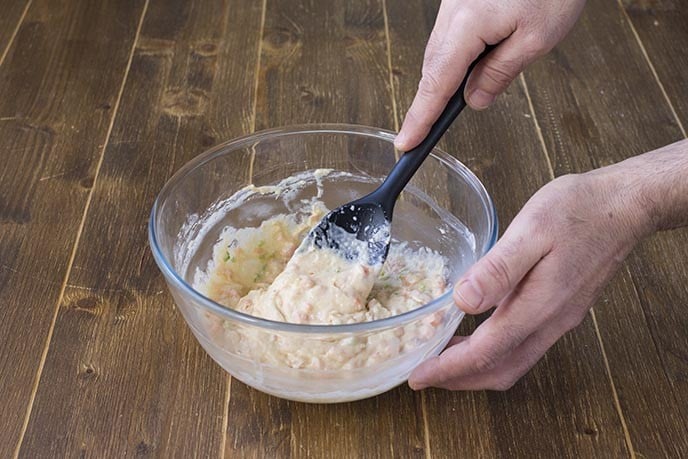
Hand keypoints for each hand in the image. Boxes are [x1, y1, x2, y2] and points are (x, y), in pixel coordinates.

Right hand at [394, 0, 585, 150]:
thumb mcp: (536, 38)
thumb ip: (500, 73)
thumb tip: (475, 99)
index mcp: (467, 25)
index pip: (437, 83)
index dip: (420, 117)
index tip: (407, 142)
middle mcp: (452, 13)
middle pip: (433, 68)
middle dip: (432, 101)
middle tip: (426, 131)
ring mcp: (453, 4)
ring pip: (440, 53)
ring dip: (448, 78)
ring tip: (467, 93)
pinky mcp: (460, 0)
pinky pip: (449, 37)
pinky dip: (455, 58)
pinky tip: (472, 65)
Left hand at [408, 168, 654, 390]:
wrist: (625, 206)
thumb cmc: (579, 211)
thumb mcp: (531, 230)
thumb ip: (498, 269)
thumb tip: (462, 300)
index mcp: (539, 305)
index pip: (486, 352)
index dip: (448, 369)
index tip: (418, 376)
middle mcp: (551, 322)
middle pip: (499, 369)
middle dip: (459, 379)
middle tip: (424, 373)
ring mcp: (559, 319)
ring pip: (513, 362)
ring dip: (476, 368)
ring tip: (443, 357)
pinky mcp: (562, 310)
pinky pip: (523, 346)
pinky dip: (494, 352)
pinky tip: (477, 333)